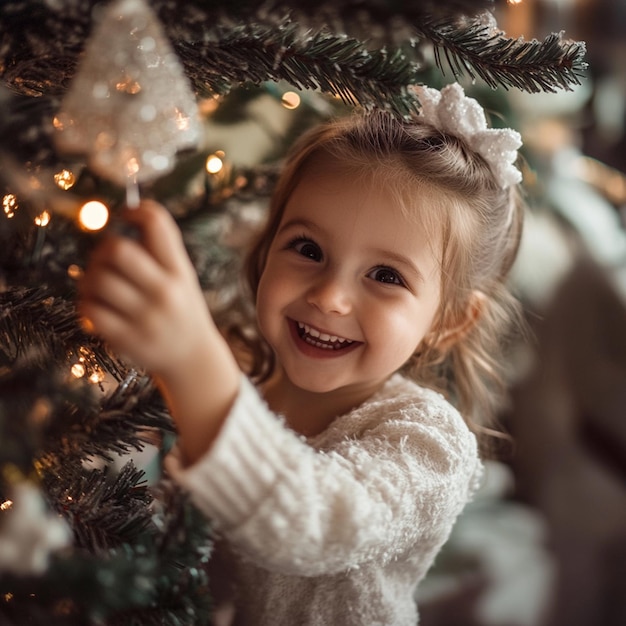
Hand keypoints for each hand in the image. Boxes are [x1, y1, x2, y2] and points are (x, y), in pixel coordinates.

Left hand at [78, 200, 211, 377]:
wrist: (193, 358)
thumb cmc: (182, 311)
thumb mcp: (183, 278)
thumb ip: (160, 252)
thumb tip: (127, 215)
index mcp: (180, 271)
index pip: (157, 225)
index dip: (136, 210)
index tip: (126, 217)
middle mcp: (165, 292)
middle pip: (118, 249)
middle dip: (104, 247)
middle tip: (106, 257)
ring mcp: (146, 317)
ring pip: (99, 280)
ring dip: (90, 278)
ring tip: (98, 284)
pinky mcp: (128, 338)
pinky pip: (91, 310)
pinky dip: (88, 304)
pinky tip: (97, 305)